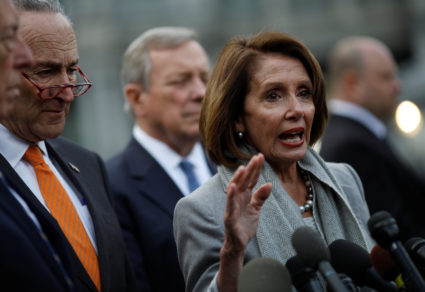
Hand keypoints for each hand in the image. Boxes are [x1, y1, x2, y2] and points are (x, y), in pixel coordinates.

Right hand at [217, 153, 271, 291]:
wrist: (239, 243)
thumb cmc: (245, 225)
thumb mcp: (256, 209)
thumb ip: (261, 196)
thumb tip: (269, 184)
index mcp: (244, 196)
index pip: (251, 179)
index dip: (255, 169)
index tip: (260, 156)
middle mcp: (237, 198)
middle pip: (244, 181)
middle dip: (250, 169)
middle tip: (256, 157)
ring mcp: (232, 206)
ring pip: (235, 190)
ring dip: (238, 179)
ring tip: (243, 168)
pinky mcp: (229, 216)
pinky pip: (230, 204)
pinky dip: (231, 195)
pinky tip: (233, 186)